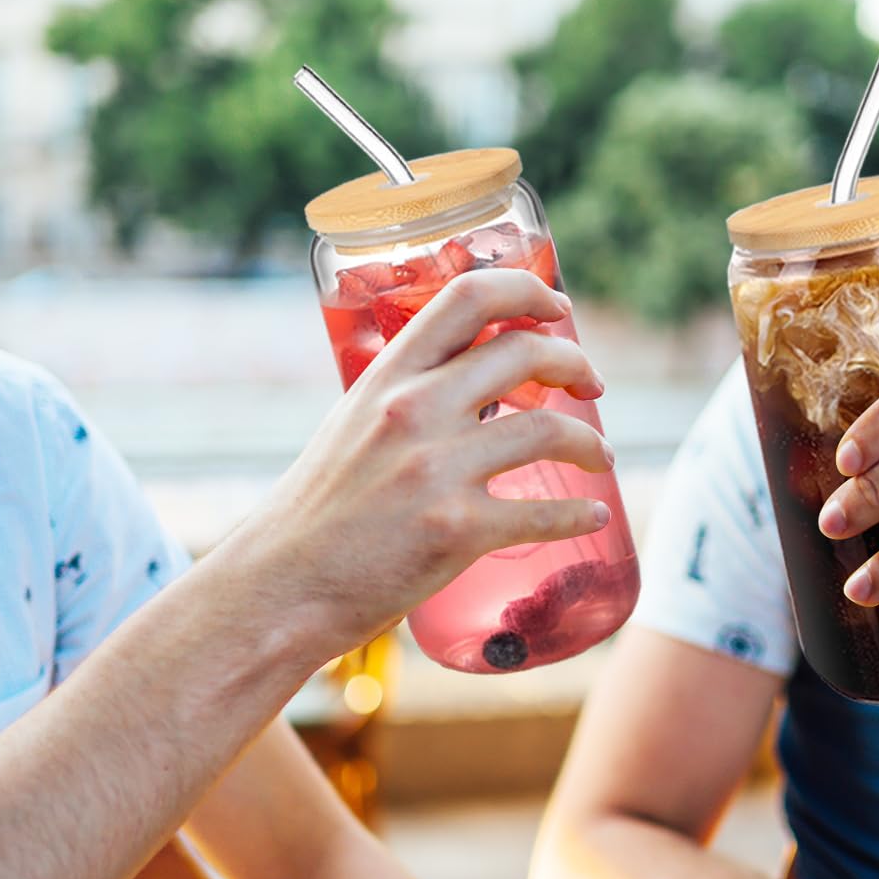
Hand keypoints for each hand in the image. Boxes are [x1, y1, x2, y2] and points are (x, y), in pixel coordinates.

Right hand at [236, 268, 613, 652]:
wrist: (281, 587)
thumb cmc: (316, 515)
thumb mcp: (352, 428)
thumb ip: (406, 401)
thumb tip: (473, 390)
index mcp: (387, 378)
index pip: (469, 297)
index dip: (529, 291)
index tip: (558, 311)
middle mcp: (414, 411)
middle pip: (525, 353)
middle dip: (574, 365)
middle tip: (590, 386)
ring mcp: (437, 471)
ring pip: (549, 429)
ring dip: (588, 441)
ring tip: (598, 456)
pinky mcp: (456, 532)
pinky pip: (544, 512)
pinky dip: (580, 512)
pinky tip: (593, 514)